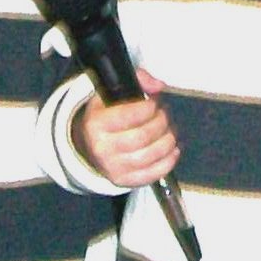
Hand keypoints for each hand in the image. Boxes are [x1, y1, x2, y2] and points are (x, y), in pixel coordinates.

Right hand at [76, 74, 179, 189]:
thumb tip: (158, 86)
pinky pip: (152, 174)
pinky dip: (169, 161)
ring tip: (170, 131)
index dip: (150, 108)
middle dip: (162, 123)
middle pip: (144, 136)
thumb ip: (137, 80)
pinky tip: (173, 150)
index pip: (130, 115)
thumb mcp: (112, 92)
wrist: (88, 146)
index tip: (155, 103)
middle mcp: (102, 148)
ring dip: (169, 141)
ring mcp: (112, 167)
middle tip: (165, 116)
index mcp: (96, 123)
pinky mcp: (123, 181)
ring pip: (151, 155)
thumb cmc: (105, 115)